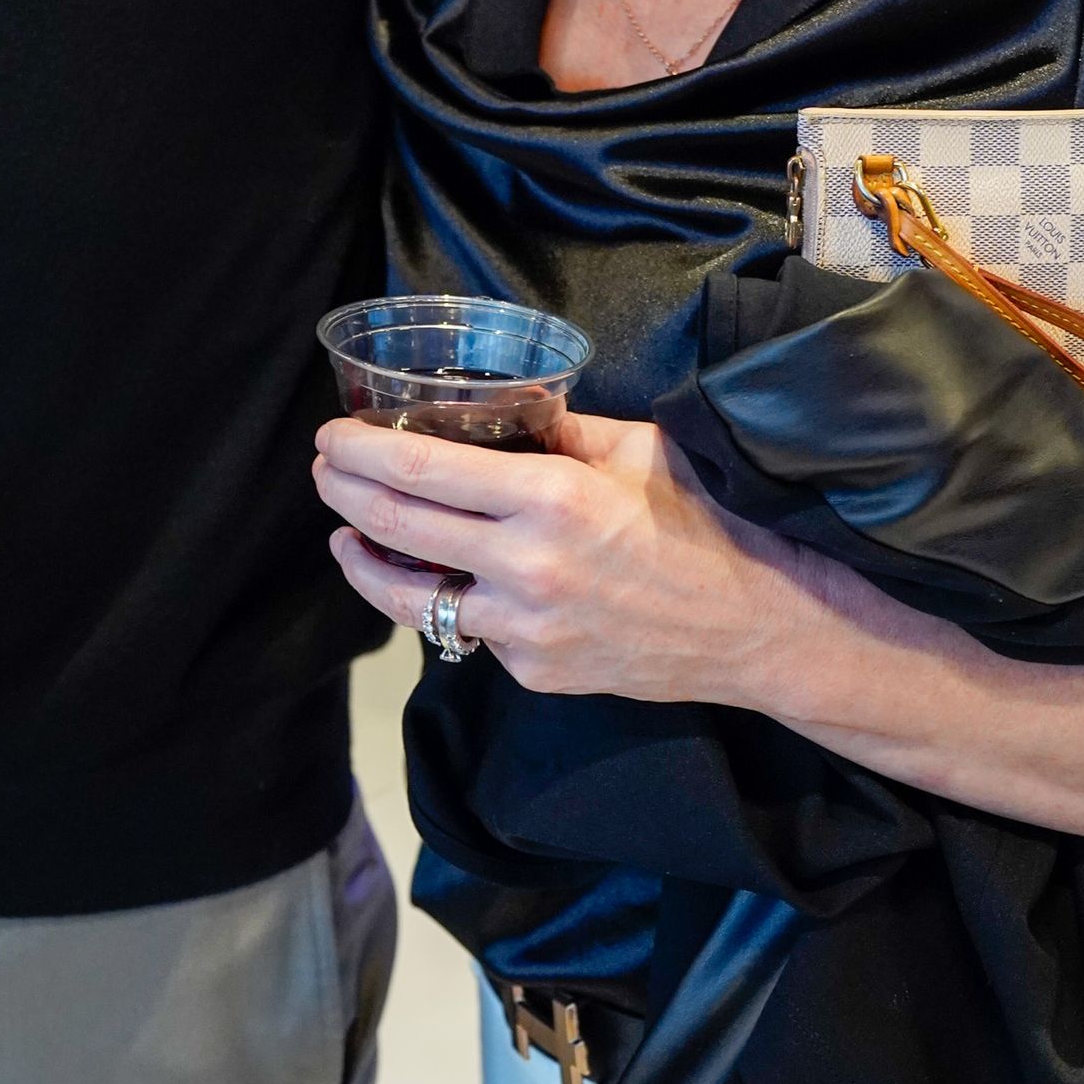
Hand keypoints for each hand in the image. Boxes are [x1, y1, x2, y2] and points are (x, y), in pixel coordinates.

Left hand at [312, 407, 804, 702]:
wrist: (759, 627)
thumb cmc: (706, 522)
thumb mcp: (637, 450)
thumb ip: (560, 429)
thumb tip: (503, 410)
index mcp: (549, 497)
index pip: (420, 469)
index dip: (360, 451)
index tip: (330, 436)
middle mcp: (525, 567)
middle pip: (398, 527)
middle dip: (345, 496)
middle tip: (324, 472)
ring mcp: (525, 631)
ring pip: (411, 599)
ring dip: (365, 563)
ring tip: (346, 538)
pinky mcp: (534, 673)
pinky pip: (469, 632)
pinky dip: (445, 601)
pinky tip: (438, 578)